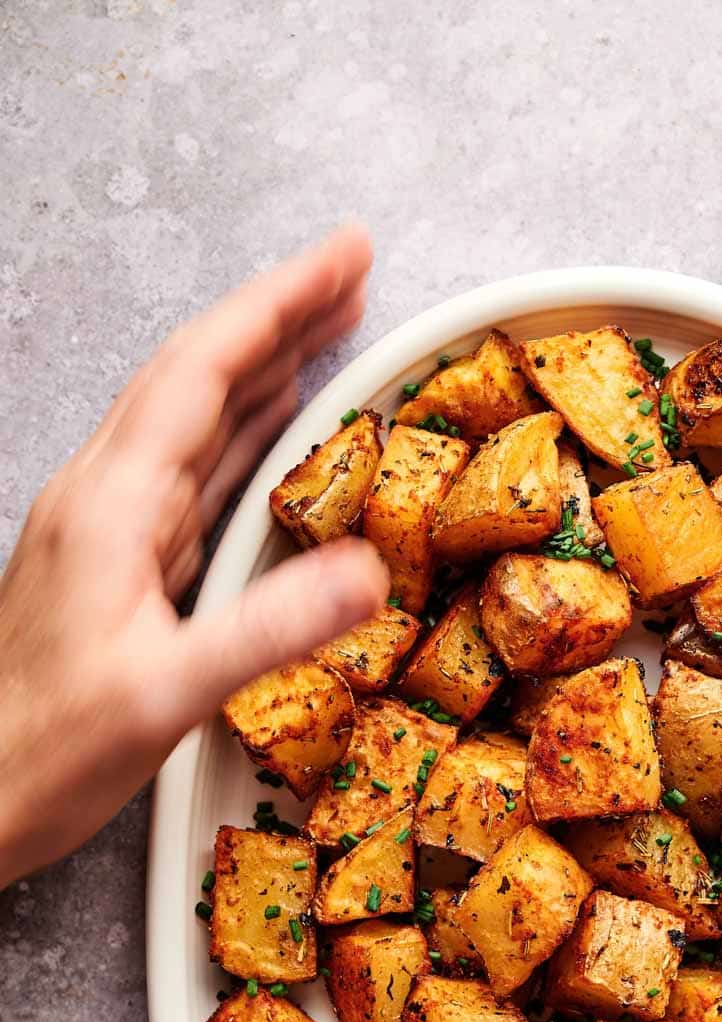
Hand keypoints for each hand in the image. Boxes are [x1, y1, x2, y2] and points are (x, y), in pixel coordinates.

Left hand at [0, 226, 388, 887]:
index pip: (202, 371)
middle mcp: (105, 500)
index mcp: (113, 504)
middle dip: (278, 316)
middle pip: (197, 375)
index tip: (344, 258)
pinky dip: (243, 437)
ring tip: (327, 333)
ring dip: (263, 370)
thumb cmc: (43, 751)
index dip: (277, 304)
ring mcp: (107, 532)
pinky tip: (270, 438)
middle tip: (352, 276)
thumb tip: (366, 572)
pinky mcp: (115, 570)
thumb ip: (268, 630)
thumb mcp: (166, 694)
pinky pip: (192, 475)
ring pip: (194, 420)